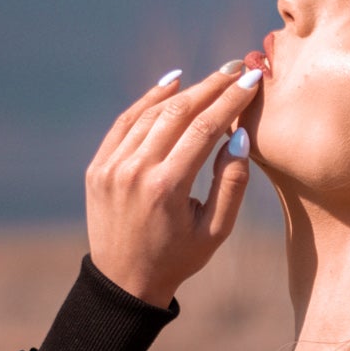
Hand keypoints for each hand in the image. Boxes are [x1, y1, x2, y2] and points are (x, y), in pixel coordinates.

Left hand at [84, 64, 262, 306]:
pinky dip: (148, 100)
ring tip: (212, 78)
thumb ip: (232, 184)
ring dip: (184, 91)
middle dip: (211, 86)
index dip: (231, 100)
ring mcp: (112, 167)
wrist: (124, 281)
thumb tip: (239, 136)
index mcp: (167, 188)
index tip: (251, 81)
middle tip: (236, 69)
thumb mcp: (216, 230)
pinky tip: (171, 83)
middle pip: (179, 112)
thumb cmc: (178, 258)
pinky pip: (126, 123)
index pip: (205, 129)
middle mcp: (135, 171)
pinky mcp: (98, 167)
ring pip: (152, 114)